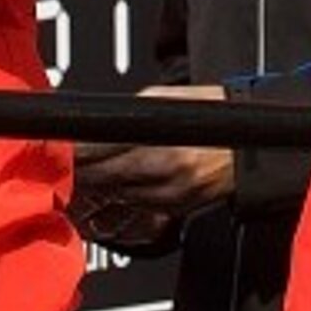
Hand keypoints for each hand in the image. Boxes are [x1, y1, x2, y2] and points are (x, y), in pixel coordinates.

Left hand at [69, 83, 233, 225]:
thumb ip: (132, 113)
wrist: (251, 149)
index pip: (102, 148)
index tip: (60, 145)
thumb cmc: (213, 115)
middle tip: (59, 163)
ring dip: (95, 185)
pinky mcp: (174, 209)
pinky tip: (107, 187)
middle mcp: (162, 172)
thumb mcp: (168, 100)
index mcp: (159, 141)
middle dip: (80, 169)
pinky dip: (119, 195)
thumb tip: (100, 121)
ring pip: (116, 193)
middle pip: (103, 176)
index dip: (77, 149)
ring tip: (78, 175)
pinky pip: (136, 204)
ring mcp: (169, 195)